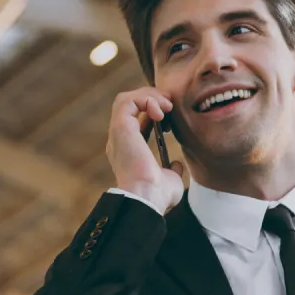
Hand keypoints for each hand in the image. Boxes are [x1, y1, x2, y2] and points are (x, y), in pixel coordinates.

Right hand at [106, 87, 185, 212]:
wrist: (147, 198)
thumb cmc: (157, 196)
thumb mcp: (170, 180)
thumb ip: (172, 169)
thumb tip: (177, 165)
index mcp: (127, 151)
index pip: (136, 121)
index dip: (153, 112)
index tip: (171, 119)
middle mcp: (119, 140)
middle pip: (129, 105)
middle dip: (151, 98)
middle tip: (171, 105)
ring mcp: (118, 133)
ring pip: (126, 99)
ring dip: (149, 96)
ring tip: (167, 105)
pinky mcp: (120, 127)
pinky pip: (128, 101)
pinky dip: (146, 99)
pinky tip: (161, 111)